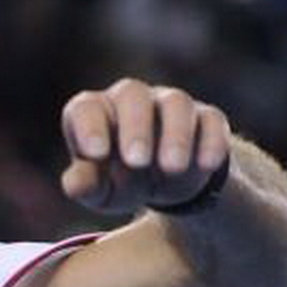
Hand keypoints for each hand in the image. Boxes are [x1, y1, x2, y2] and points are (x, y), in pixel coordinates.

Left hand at [61, 79, 231, 213]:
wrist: (164, 183)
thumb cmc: (119, 181)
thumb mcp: (100, 191)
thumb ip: (86, 185)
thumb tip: (74, 185)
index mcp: (95, 113)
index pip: (86, 108)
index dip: (89, 127)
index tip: (95, 154)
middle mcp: (130, 101)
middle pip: (132, 95)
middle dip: (135, 128)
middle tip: (137, 162)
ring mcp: (169, 104)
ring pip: (175, 103)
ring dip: (175, 134)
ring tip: (171, 168)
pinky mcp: (205, 117)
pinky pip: (211, 119)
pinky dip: (211, 140)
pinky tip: (206, 165)